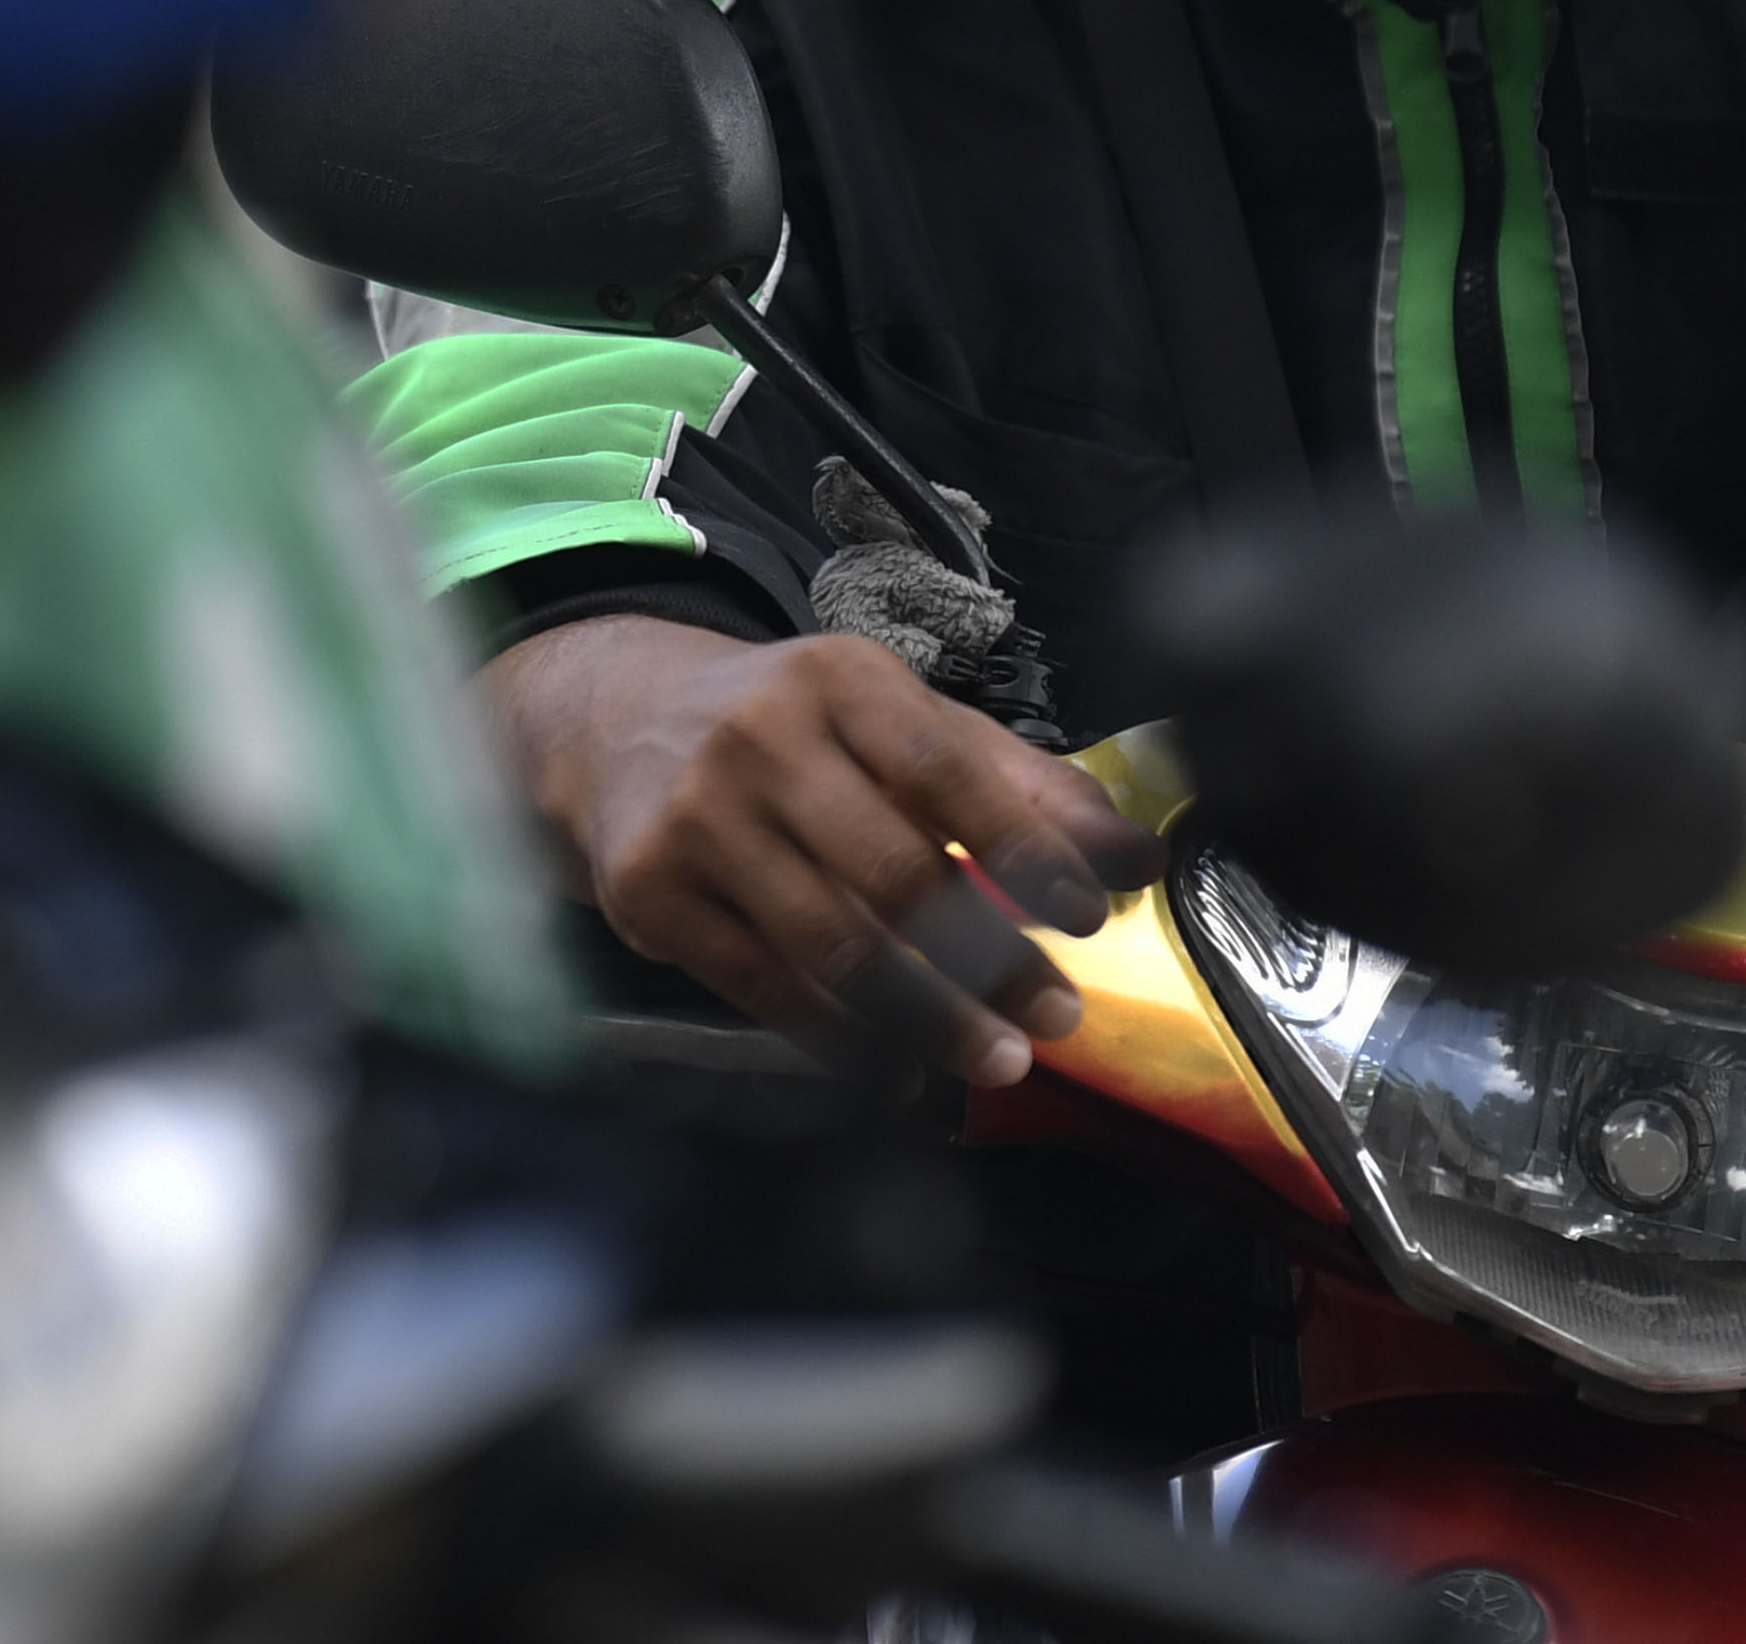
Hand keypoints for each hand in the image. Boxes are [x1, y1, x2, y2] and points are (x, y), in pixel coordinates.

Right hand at [484, 616, 1171, 1088]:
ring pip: (833, 944)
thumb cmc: (791, 728)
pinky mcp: (650, 892)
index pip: (949, 771)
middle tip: (1054, 1016)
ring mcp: (699, 818)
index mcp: (840, 681)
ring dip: (926, 1016)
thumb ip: (1015, 780)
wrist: (614, 723)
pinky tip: (891, 1064)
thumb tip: (1132, 852)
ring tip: (992, 1057)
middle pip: (896, 872)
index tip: (1090, 916)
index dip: (1027, 850)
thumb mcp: (896, 717)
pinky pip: (761, 984)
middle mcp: (762, 739)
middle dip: (990, 959)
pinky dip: (836, 1035)